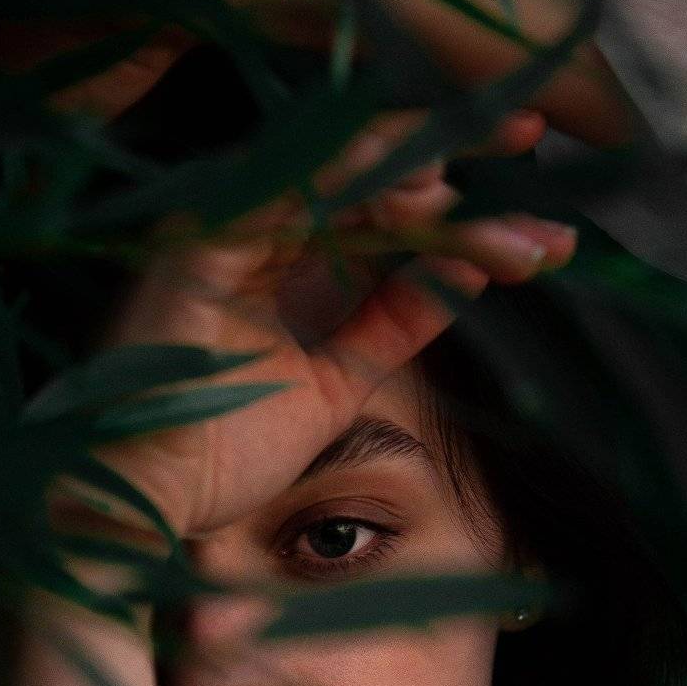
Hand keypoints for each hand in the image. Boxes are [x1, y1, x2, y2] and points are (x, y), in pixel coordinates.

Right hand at [71, 109, 576, 543]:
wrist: (142, 505)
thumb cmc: (218, 452)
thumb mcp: (334, 382)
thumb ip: (390, 323)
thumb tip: (464, 280)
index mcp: (276, 257)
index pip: (379, 213)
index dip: (460, 214)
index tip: (541, 233)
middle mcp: (250, 230)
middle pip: (371, 186)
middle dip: (464, 183)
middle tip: (544, 192)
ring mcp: (222, 230)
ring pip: (342, 180)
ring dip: (432, 192)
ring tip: (513, 224)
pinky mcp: (198, 245)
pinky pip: (287, 191)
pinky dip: (357, 179)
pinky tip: (430, 189)